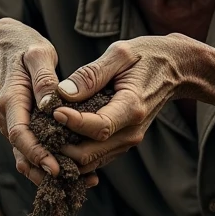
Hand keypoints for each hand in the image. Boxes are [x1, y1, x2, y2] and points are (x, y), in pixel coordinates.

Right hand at [0, 18, 63, 184]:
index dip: (36, 153)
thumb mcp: (37, 55)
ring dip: (48, 171)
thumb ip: (44, 78)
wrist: (5, 48)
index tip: (54, 168)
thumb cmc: (25, 48)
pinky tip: (76, 170)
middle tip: (72, 181)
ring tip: (81, 181)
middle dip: (44, 171)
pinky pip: (33, 150)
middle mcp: (7, 117)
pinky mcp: (23, 127)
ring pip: (27, 156)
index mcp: (10, 100)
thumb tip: (52, 103)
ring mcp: (13, 124)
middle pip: (22, 153)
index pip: (19, 134)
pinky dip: (49, 161)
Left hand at [51, 34, 191, 173]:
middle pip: (89, 154)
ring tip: (42, 137)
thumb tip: (63, 94)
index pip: (98, 127)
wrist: (176, 70)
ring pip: (89, 162)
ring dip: (64, 154)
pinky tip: (56, 139)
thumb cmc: (146, 56)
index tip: (54, 111)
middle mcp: (132, 132)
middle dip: (60, 147)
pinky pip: (94, 158)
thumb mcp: (120, 54)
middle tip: (38, 130)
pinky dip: (73, 154)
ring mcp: (128, 141)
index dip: (73, 123)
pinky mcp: (122, 143)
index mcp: (132, 108)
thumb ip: (90, 74)